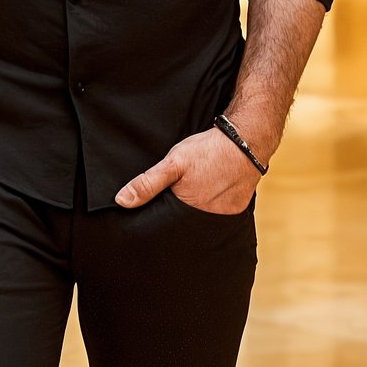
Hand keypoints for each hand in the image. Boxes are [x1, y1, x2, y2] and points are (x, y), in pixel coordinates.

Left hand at [114, 126, 259, 212]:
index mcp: (188, 210)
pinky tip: (208, 194)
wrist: (245, 141)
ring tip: (193, 197)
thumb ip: (148, 183)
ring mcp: (224, 217)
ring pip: (202, 220)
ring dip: (195, 213)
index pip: (168, 225)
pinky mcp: (236, 210)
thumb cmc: (207, 151)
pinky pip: (219, 215)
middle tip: (175, 201)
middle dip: (176, 219)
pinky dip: (212, 208)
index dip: (160, 220)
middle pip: (185, 224)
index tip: (151, 217)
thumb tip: (121, 201)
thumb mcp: (173, 163)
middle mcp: (207, 219)